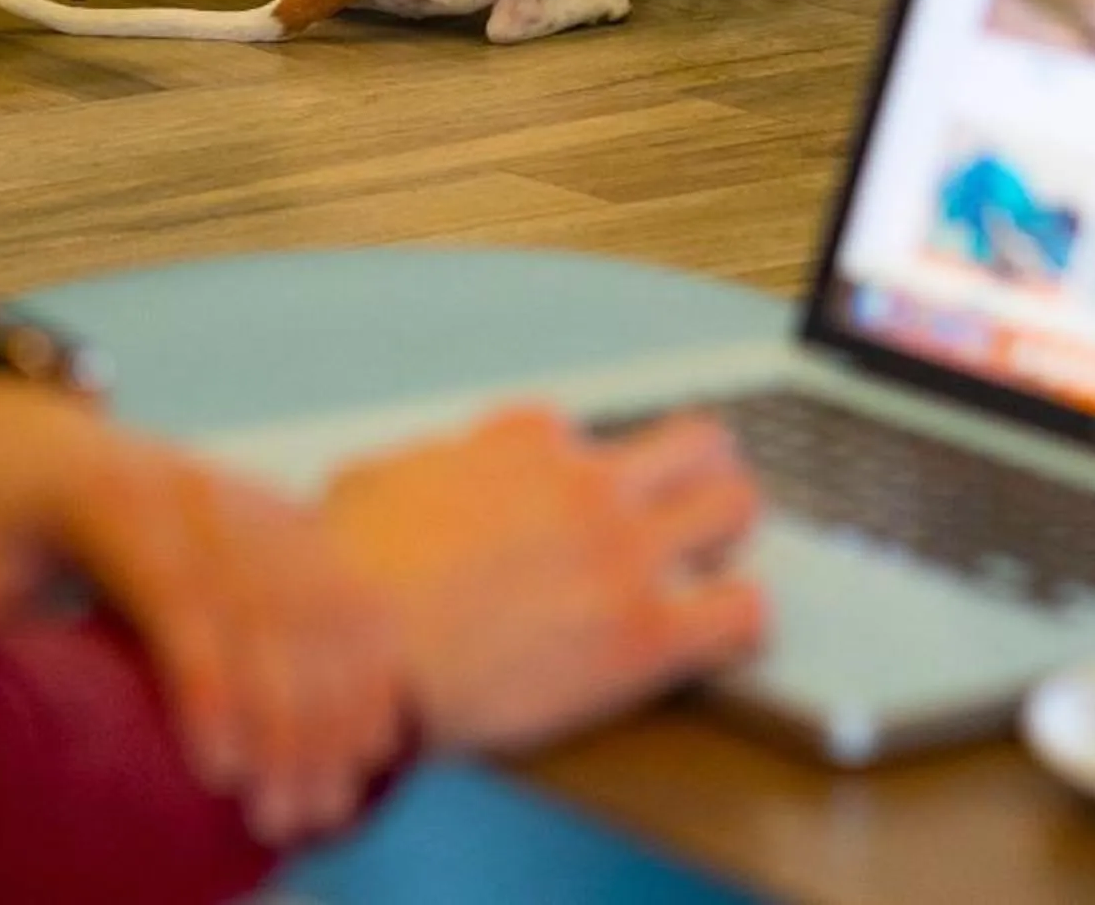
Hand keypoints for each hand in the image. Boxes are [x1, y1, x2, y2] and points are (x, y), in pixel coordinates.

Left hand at [0, 375, 405, 843]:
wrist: (30, 435)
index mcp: (112, 499)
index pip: (178, 588)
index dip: (207, 678)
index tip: (222, 773)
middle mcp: (197, 488)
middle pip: (267, 600)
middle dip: (286, 716)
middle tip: (279, 819)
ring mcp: (250, 497)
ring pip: (321, 596)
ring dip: (337, 703)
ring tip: (325, 805)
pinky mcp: (284, 516)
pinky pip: (346, 586)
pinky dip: (368, 663)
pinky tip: (372, 740)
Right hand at [319, 405, 763, 753]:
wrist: (359, 663)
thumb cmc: (352, 587)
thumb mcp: (378, 480)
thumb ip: (432, 463)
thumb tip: (439, 466)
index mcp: (526, 443)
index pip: (587, 431)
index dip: (577, 473)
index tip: (569, 506)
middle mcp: (587, 485)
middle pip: (701, 444)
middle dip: (699, 476)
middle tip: (686, 514)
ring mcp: (621, 554)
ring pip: (737, 505)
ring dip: (729, 532)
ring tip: (714, 565)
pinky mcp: (640, 634)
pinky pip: (740, 613)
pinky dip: (743, 620)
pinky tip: (726, 632)